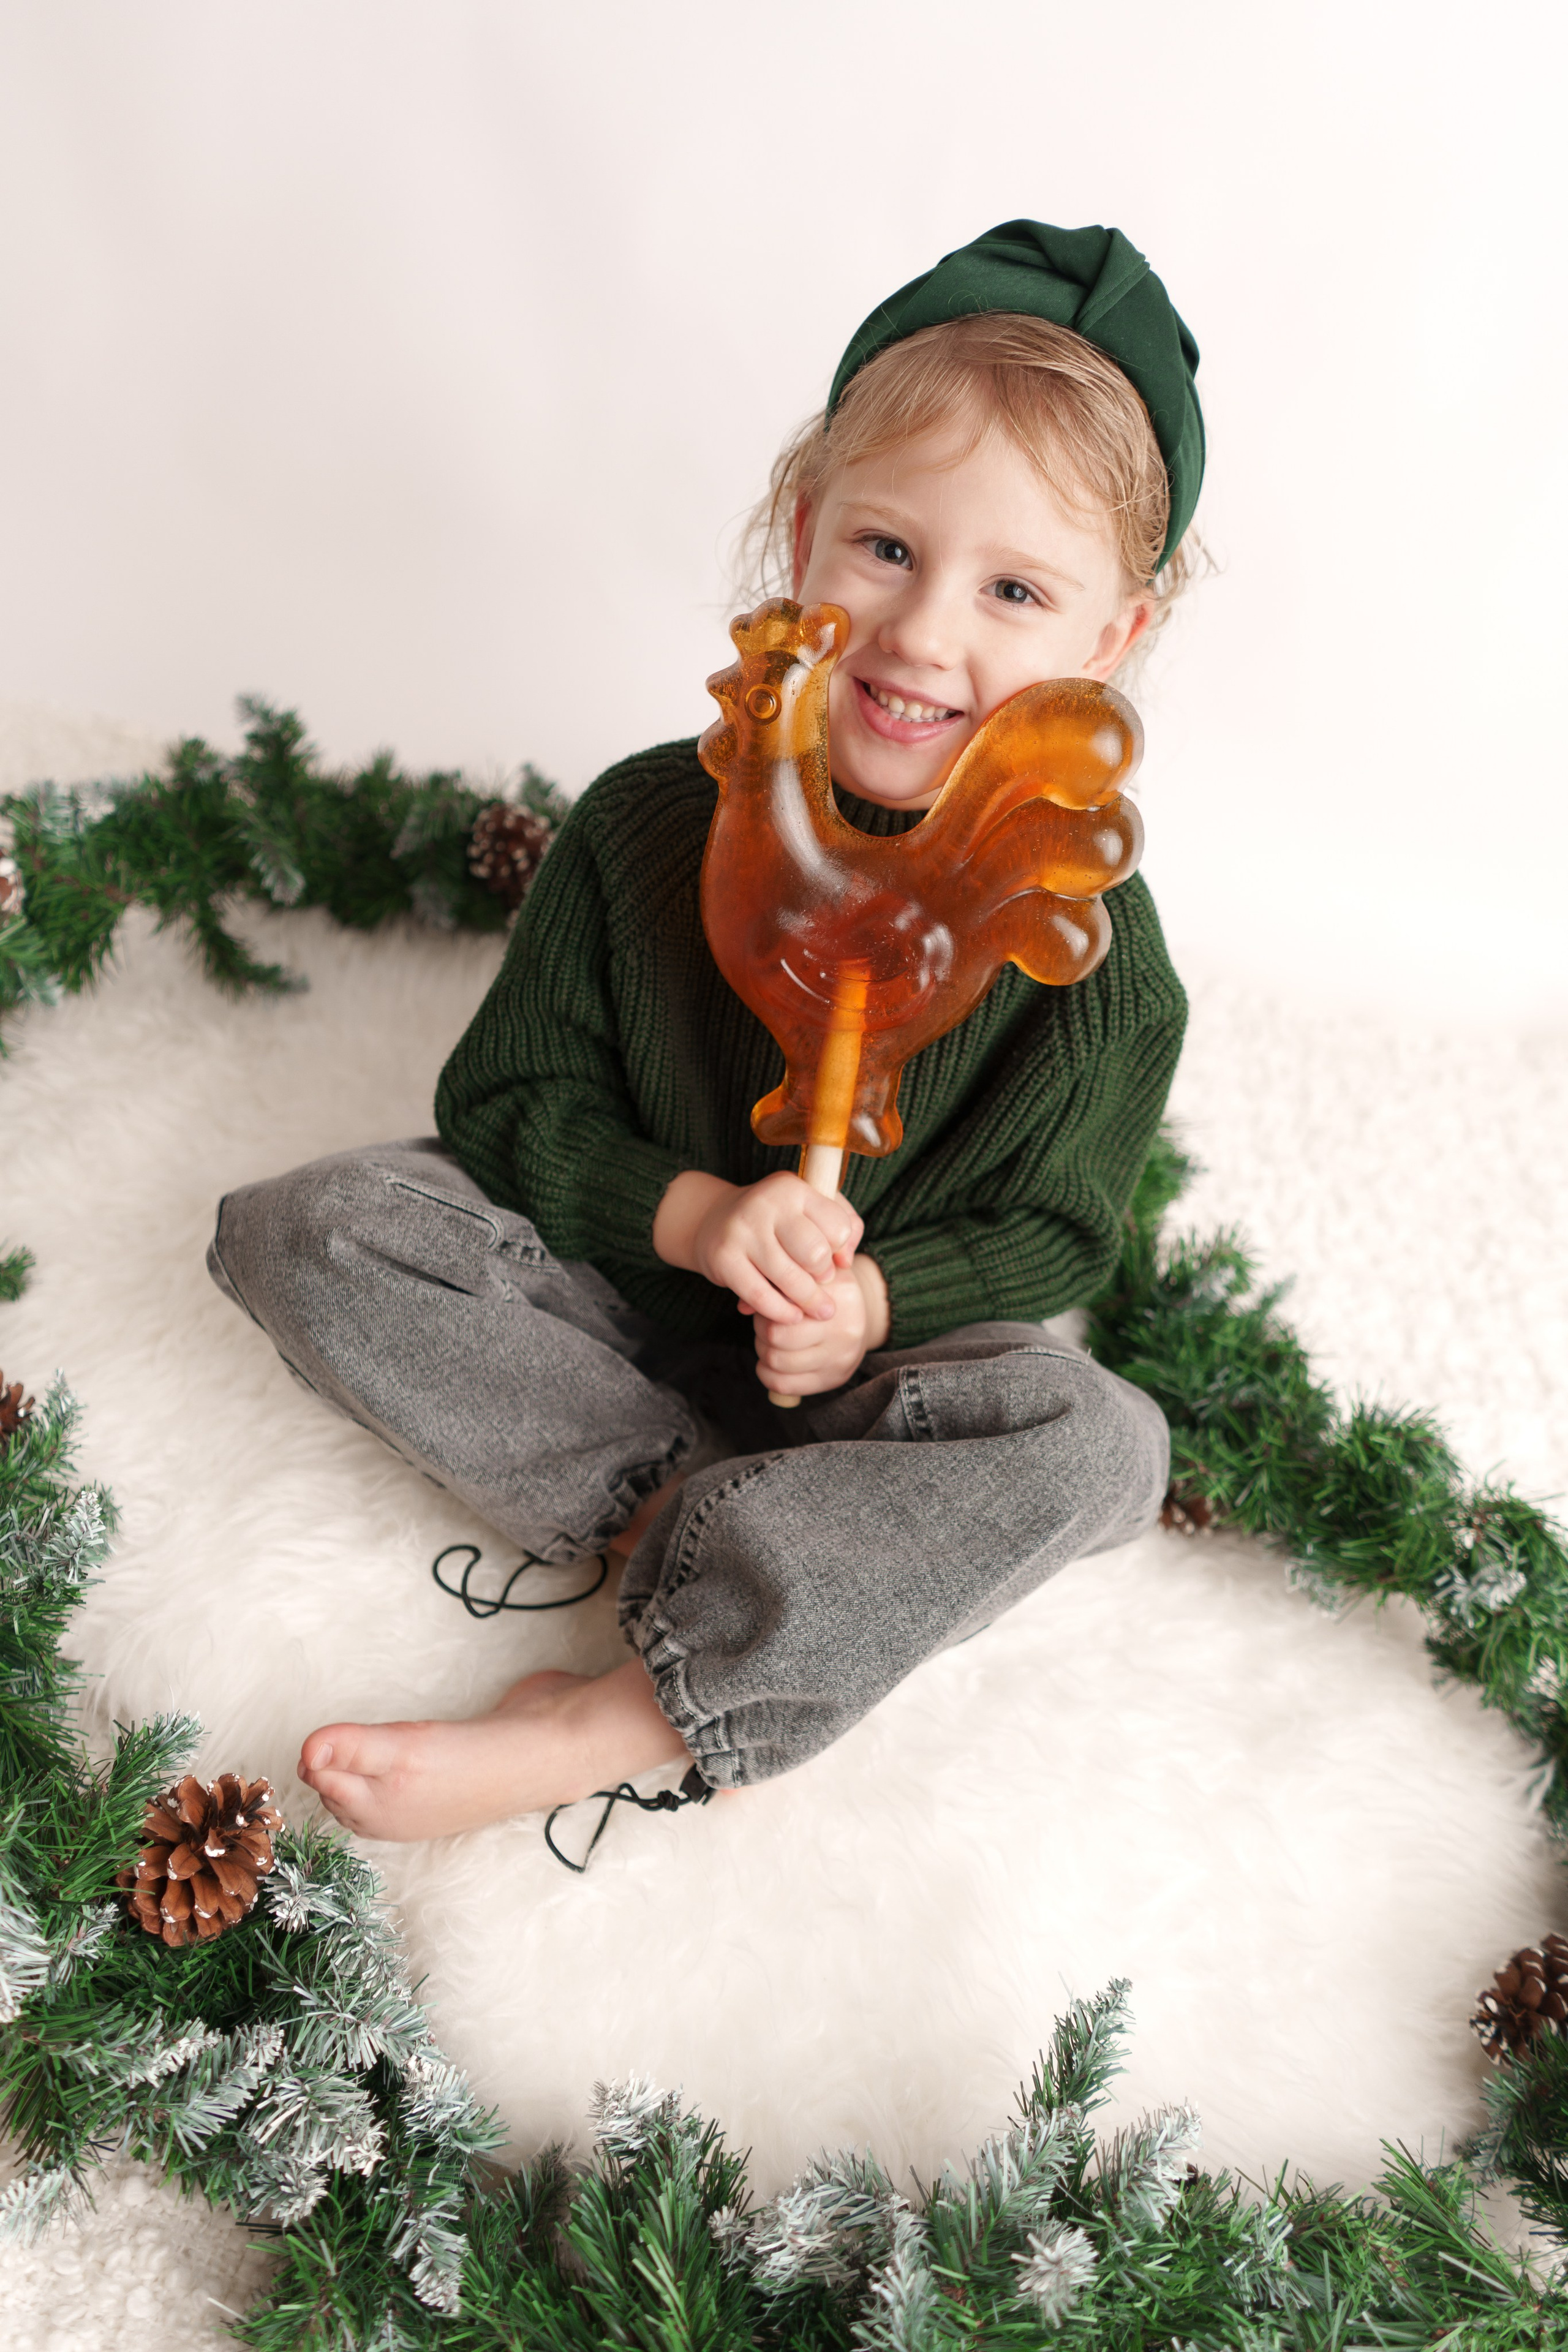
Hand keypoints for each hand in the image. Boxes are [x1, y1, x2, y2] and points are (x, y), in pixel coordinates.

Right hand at [652, 1169, 861, 1322]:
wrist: (715, 1220)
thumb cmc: (777, 1219)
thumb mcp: (811, 1208)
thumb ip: (845, 1227)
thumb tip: (845, 1261)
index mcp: (793, 1187)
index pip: (838, 1227)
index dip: (841, 1249)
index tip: (831, 1258)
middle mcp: (766, 1203)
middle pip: (816, 1254)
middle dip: (824, 1276)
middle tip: (821, 1282)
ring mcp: (742, 1230)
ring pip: (791, 1280)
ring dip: (809, 1302)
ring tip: (818, 1310)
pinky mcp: (724, 1258)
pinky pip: (761, 1296)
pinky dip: (781, 1312)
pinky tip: (792, 1316)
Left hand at [753, 1255, 889, 1396]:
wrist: (862, 1314)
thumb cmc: (826, 1290)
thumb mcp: (810, 1274)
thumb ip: (777, 1282)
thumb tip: (744, 1307)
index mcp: (839, 1295)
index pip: (784, 1305)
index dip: (766, 1305)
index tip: (769, 1303)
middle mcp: (845, 1328)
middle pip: (777, 1336)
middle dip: (761, 1330)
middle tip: (765, 1324)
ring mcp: (840, 1357)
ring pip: (777, 1362)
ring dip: (763, 1351)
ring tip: (769, 1341)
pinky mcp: (833, 1379)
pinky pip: (784, 1385)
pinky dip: (767, 1374)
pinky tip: (770, 1363)